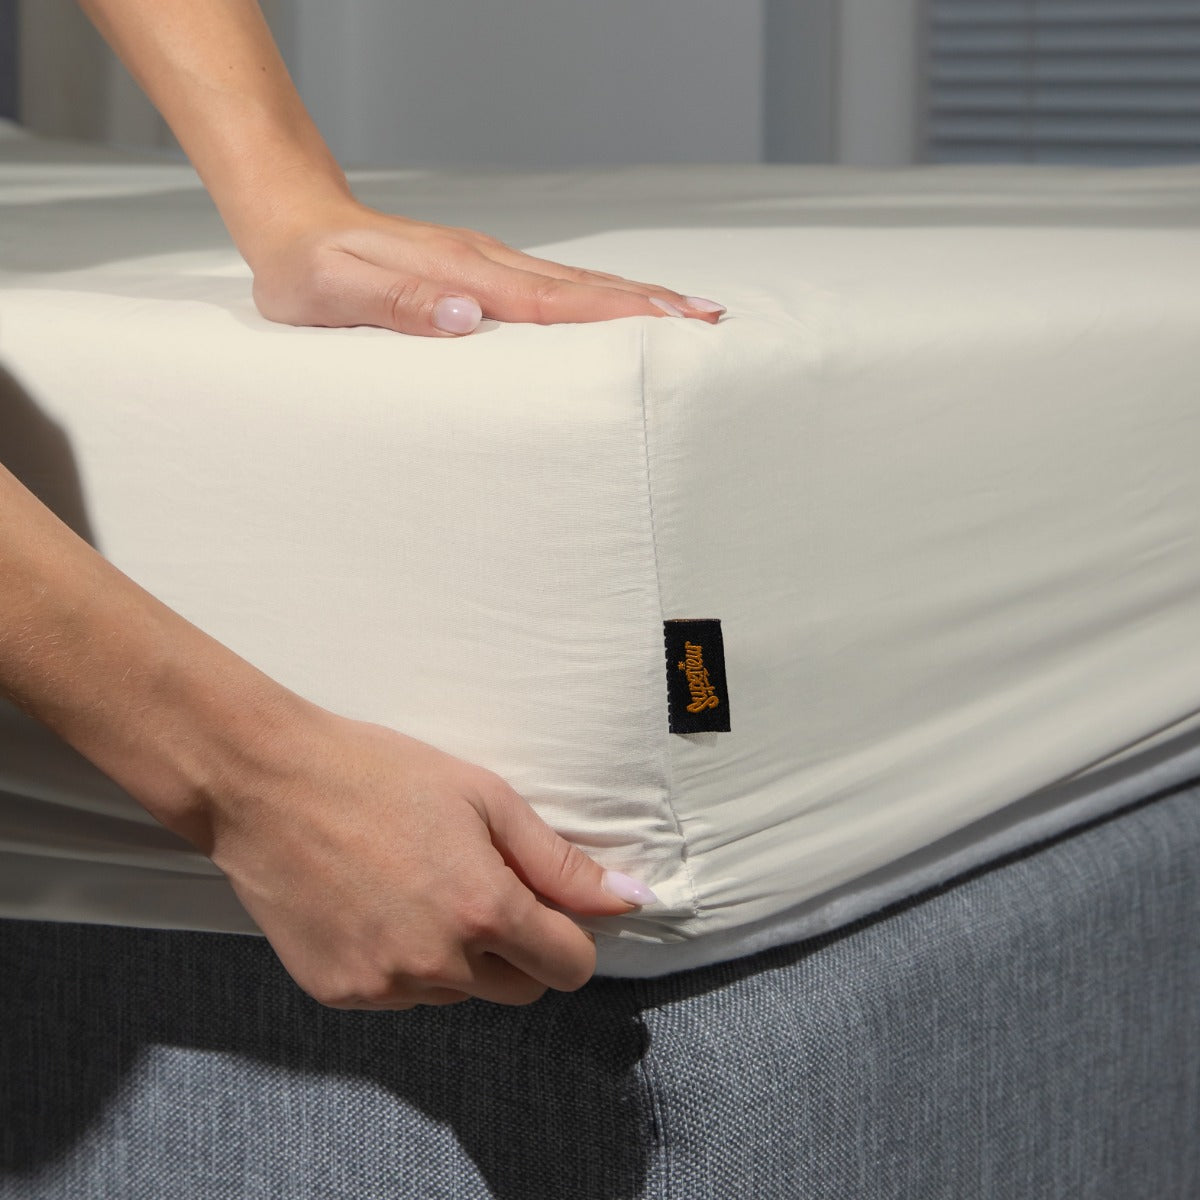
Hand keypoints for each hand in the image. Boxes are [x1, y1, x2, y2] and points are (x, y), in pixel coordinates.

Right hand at [207, 706, 652, 1009]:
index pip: (569, 967)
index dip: (569, 936)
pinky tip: (374, 905)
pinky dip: (402, 962)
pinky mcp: (340, 994)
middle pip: (519, 990)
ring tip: (414, 884)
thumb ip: (559, 861)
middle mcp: (439, 964)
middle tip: (476, 882)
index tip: (548, 906)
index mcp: (484, 910)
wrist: (265, 784)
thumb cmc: (379, 774)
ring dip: (457, 956)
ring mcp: (385, 985)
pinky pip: (400, 995)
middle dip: (516, 948)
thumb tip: (630, 899)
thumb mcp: (483, 798)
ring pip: (458, 994)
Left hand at [247, 196, 725, 336]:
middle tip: (711, 321)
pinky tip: (619, 308)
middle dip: (649, 304)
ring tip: (689, 314)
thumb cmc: (308, 268)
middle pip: (583, 285)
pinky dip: (597, 297)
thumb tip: (468, 316)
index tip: (672, 322)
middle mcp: (484, 264)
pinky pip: (554, 287)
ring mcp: (488, 264)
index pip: (552, 300)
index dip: (615, 312)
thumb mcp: (334, 292)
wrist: (294, 221)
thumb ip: (398, 305)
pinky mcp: (483, 272)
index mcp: (458, 274)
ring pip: (575, 282)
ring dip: (634, 298)